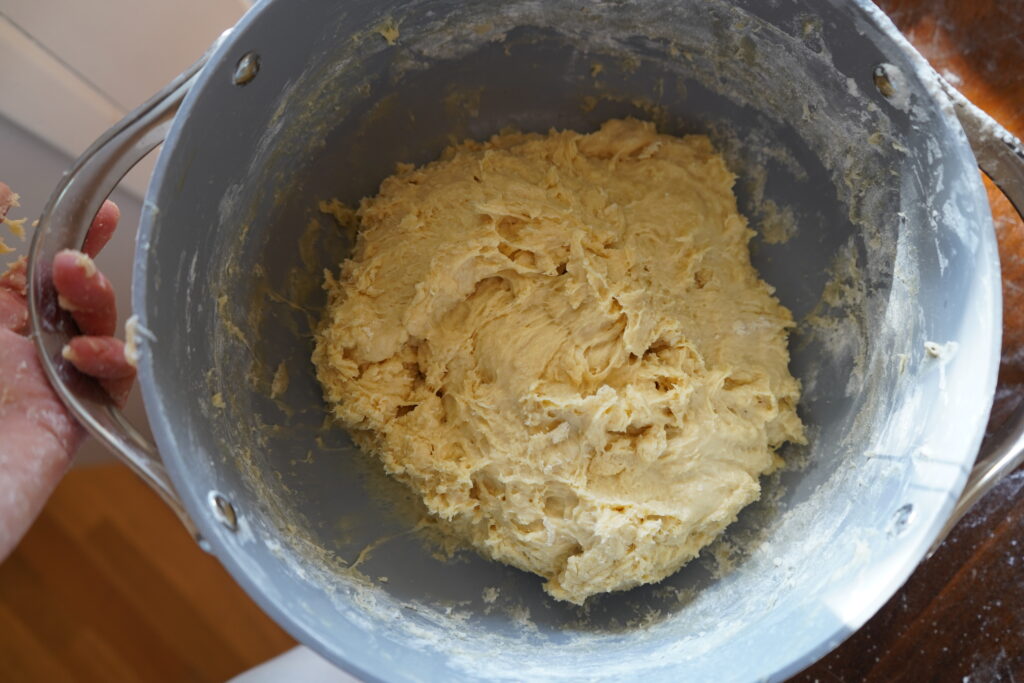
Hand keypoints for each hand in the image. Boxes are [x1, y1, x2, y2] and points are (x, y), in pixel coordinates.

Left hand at [0, 182, 134, 559]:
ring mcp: (46, 383)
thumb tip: (2, 194)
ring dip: (97, 296)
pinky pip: (114, 381)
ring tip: (78, 278)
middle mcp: (15, 351)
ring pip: (98, 328)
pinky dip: (110, 358)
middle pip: (69, 294)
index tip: (87, 208)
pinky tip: (84, 352)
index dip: (55, 235)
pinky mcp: (75, 418)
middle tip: (95, 231)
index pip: (26, 272)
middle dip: (87, 260)